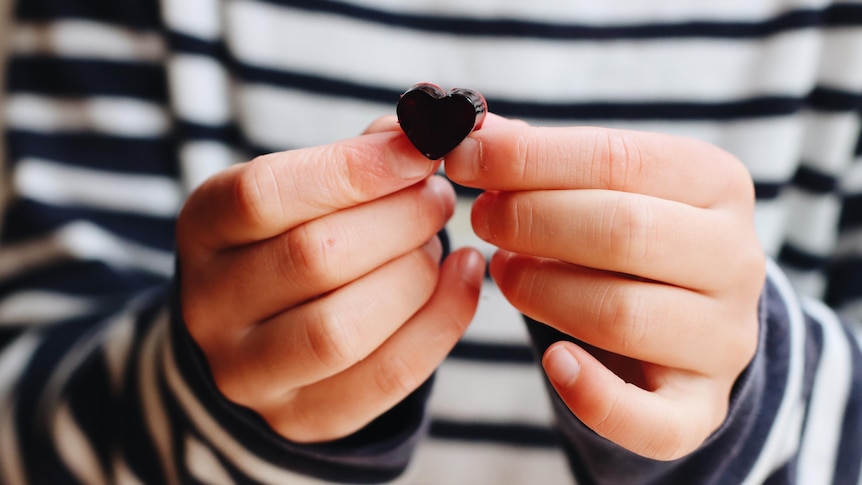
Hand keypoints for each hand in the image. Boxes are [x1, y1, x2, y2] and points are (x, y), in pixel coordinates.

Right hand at [176, 121, 484, 442]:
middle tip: (439, 197)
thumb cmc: (296, 238)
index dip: (353, 169)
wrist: (263, 330)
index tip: (421, 151)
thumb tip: (431, 124)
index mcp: (202, 228)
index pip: (263, 194)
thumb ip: (362, 154)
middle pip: (312, 258)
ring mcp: (249, 373)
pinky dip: (442, 322)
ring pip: (342, 328)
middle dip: (399, 219)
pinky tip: (464, 276)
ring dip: (417, 273)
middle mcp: (210, 306)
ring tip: (438, 241)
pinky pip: (385, 377)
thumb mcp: (307, 188)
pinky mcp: (302, 418)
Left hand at [444, 124, 764, 459]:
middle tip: (482, 218)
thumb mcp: (600, 186)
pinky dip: (593, 396)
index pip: (618, 158)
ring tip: (503, 271)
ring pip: (622, 315)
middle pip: (623, 231)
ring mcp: (725, 339)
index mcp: (717, 184)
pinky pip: (651, 419)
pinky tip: (553, 361)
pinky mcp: (701, 407)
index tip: (464, 157)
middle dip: (531, 220)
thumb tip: (474, 131)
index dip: (529, 158)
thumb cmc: (628, 240)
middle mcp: (737, 260)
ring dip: (541, 291)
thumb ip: (542, 159)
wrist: (685, 318)